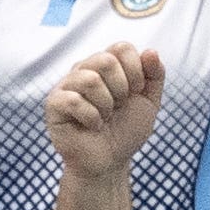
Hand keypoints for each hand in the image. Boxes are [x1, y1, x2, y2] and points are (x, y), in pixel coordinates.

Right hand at [47, 42, 164, 178]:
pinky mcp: (54, 104)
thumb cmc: (125, 131)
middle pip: (106, 60)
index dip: (135, 70)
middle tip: (117, 107)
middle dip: (121, 88)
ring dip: (106, 105)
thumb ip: (154, 75)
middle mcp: (84, 69)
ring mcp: (66, 85)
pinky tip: (92, 126)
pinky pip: (74, 100)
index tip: (135, 92)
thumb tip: (150, 51)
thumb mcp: (149, 102)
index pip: (121, 47)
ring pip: (90, 80)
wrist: (110, 162)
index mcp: (105, 64)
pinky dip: (91, 117)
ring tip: (104, 117)